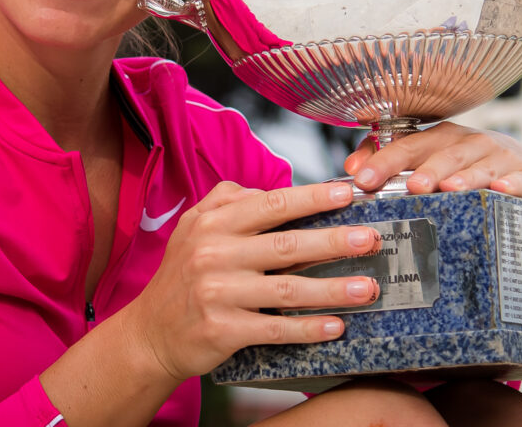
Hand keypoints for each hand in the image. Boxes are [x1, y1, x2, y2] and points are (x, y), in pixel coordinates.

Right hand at [123, 181, 381, 381]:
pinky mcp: (222, 330)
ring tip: (367, 288)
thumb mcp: (194, 227)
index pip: (271, 204)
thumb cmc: (182, 276)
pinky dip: (308, 328)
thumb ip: (228, 200)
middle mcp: (214, 254)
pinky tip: (336, 325)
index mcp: (214, 223)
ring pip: (287, 289)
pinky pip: (275, 327)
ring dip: (333, 289)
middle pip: (286, 245)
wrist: (150, 333)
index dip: (311, 198)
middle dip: (335, 241)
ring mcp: (218, 293)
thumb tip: (271, 187)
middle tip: (371, 239)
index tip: (348, 194)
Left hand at [343, 122, 521, 202]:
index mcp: (442, 138)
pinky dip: (514, 185)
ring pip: (482, 166)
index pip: (409, 145)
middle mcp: (471, 143)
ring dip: (466, 176)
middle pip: (446, 153)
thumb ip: (388, 160)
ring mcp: (502, 159)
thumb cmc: (466, 168)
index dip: (385, 160)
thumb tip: (351, 166)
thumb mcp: (429, 159)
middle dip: (428, 169)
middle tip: (411, 186)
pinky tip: (502, 192)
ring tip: (450, 189)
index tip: (362, 179)